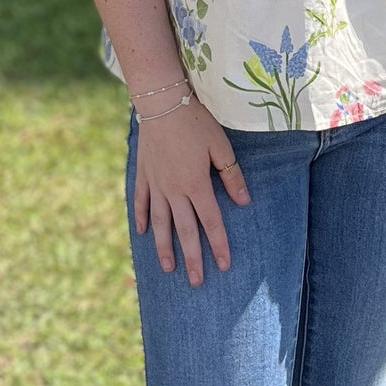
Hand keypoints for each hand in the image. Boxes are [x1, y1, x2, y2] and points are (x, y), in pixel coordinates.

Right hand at [133, 98, 249, 286]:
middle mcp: (174, 190)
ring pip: (160, 223)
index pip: (211, 222)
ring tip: (168, 269)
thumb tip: (244, 202)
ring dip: (164, 247)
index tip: (224, 265)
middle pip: (184, 230)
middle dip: (192, 258)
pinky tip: (143, 233)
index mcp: (196, 184)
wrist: (162, 104)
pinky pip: (141, 201)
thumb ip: (231, 176)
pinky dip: (142, 218)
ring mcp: (156, 184)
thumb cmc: (196, 122)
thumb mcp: (220, 146)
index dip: (218, 245)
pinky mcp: (143, 174)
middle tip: (197, 282)